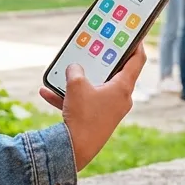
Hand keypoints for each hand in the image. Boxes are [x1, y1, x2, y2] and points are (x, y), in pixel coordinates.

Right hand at [38, 42, 145, 171]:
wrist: (75, 150)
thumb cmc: (82, 116)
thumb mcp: (76, 85)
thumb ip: (75, 70)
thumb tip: (73, 67)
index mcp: (123, 88)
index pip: (137, 60)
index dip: (136, 44)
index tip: (134, 34)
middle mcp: (121, 99)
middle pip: (115, 73)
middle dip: (102, 61)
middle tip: (97, 48)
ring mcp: (110, 111)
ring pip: (95, 89)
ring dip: (78, 81)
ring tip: (64, 72)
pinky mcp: (98, 120)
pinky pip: (84, 103)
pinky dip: (68, 98)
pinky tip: (47, 93)